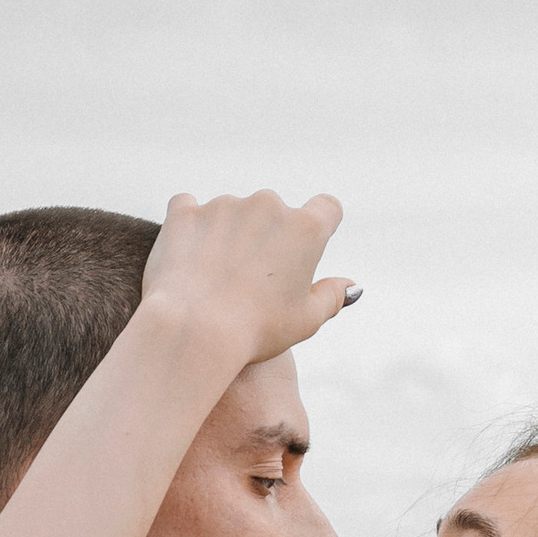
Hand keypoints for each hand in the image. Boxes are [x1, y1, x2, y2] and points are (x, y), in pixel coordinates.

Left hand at [140, 188, 354, 378]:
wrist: (194, 331)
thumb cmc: (257, 331)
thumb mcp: (306, 321)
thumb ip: (332, 297)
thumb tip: (352, 286)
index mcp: (306, 228)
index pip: (327, 208)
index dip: (320, 227)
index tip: (303, 250)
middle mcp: (268, 205)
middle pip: (274, 212)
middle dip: (266, 236)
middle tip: (251, 280)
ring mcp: (224, 205)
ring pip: (232, 213)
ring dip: (228, 235)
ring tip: (215, 279)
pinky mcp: (186, 212)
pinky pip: (188, 208)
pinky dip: (190, 228)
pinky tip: (188, 257)